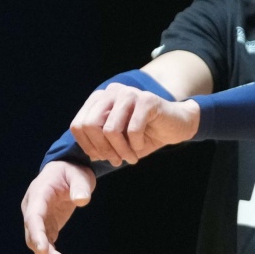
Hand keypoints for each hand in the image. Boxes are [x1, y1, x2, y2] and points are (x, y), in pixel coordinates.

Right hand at [22, 159, 95, 253]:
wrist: (66, 171)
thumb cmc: (71, 172)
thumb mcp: (79, 175)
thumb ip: (80, 186)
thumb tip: (82, 200)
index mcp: (38, 195)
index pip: (33, 217)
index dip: (37, 234)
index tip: (43, 250)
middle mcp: (33, 211)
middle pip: (34, 237)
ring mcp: (38, 222)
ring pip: (39, 247)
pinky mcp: (47, 229)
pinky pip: (48, 248)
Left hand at [71, 84, 197, 166]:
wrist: (176, 125)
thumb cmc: (145, 134)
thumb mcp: (120, 141)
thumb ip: (102, 145)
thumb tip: (90, 156)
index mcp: (100, 99)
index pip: (78, 124)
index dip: (87, 146)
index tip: (102, 158)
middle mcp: (111, 92)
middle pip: (90, 126)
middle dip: (103, 149)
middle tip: (116, 161)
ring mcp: (129, 93)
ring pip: (110, 130)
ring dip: (121, 150)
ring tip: (130, 158)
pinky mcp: (146, 100)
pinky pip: (132, 129)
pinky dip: (136, 144)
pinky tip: (141, 146)